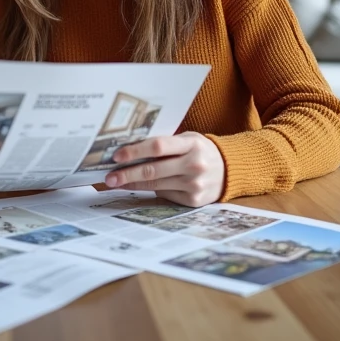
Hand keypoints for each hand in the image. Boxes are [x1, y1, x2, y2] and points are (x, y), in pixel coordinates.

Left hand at [103, 132, 225, 206]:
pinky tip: (137, 188)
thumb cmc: (200, 150)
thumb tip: (129, 151)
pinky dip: (149, 191)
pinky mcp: (193, 200)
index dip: (135, 151)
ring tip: (116, 183)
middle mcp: (194, 165)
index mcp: (192, 144)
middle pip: (153, 170)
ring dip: (132, 185)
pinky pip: (165, 195)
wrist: (230, 169)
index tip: (117, 156)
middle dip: (127, 174)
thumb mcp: (187, 140)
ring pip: (156, 185)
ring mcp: (195, 185)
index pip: (158, 146)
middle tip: (109, 177)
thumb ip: (164, 144)